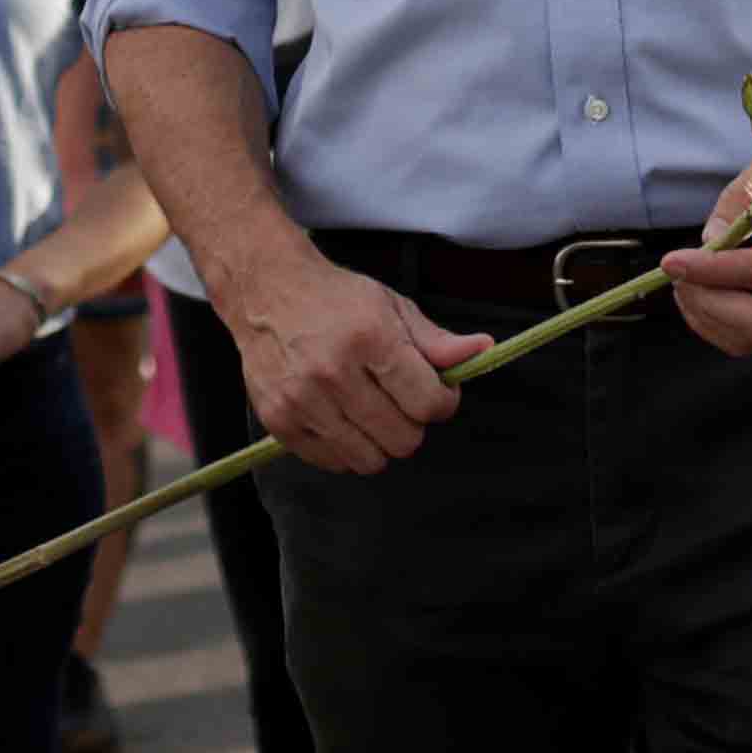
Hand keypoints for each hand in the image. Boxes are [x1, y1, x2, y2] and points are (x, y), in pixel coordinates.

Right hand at [225, 243, 486, 473]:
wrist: (267, 290)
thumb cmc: (337, 299)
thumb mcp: (393, 307)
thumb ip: (437, 340)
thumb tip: (484, 350)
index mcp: (371, 338)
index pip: (427, 402)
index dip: (443, 403)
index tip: (437, 393)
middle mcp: (333, 372)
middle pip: (402, 438)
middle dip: (413, 424)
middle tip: (401, 400)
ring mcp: (302, 400)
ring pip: (369, 459)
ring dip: (381, 442)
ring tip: (373, 412)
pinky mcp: (279, 421)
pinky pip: (333, 463)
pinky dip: (347, 449)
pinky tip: (344, 419)